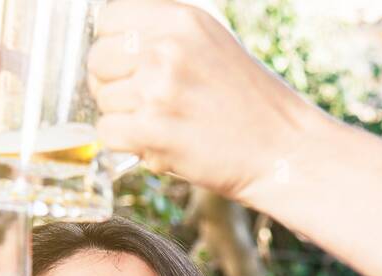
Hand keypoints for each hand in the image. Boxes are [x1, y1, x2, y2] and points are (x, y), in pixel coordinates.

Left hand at [88, 0, 320, 204]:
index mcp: (180, 19)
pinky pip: (107, 134)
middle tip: (144, 104)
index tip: (128, 67)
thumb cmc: (251, 104)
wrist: (284, 151)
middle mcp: (166, 47)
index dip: (112, 46)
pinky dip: (125, 145)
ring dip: (123, 118)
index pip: (108, 18)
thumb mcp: (212, 44)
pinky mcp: (153, 129)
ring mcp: (158, 88)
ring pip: (102, 100)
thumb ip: (164, 36)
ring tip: (164, 125)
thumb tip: (112, 42)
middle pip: (97, 59)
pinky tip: (157, 144)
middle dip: (112, 84)